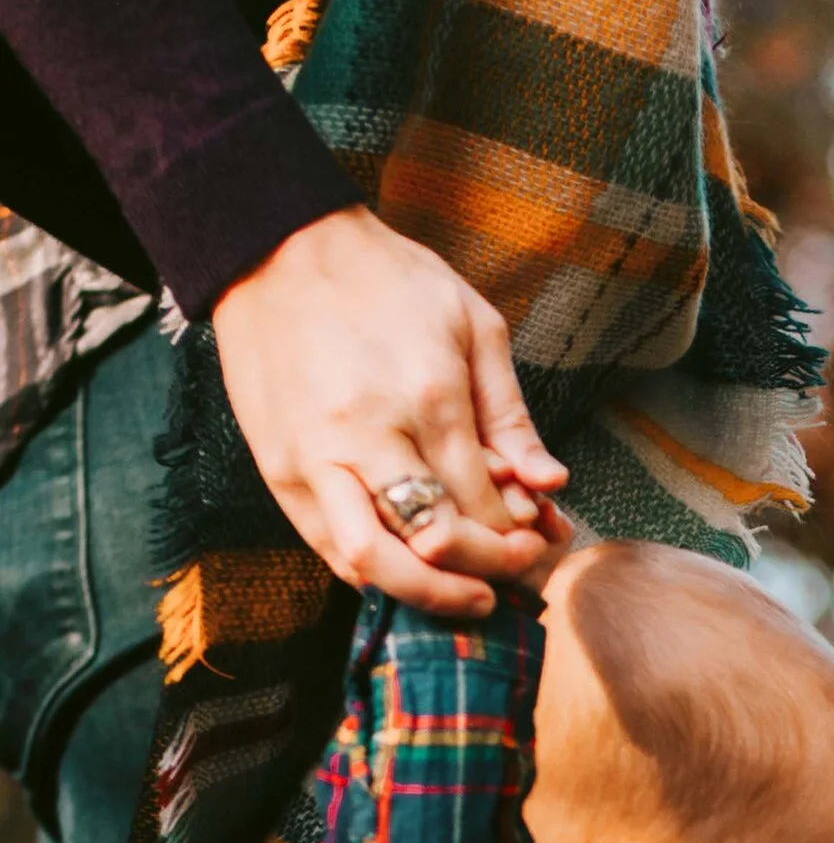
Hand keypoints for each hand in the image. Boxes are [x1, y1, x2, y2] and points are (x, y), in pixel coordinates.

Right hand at [211, 209, 567, 617]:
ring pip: (373, 563)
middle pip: (435, 545)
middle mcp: (368, 437)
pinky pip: (329, 549)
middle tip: (511, 579)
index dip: (518, 539)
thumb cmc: (383, 278)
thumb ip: (512, 414)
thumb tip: (550, 484)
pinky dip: (375, 576)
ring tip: (465, 596)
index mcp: (427, 397)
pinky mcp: (278, 471)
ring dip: (427, 596)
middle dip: (484, 574)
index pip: (484, 507)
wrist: (274, 245)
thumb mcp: (471, 323)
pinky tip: (410, 571)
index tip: (536, 538)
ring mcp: (315, 459)